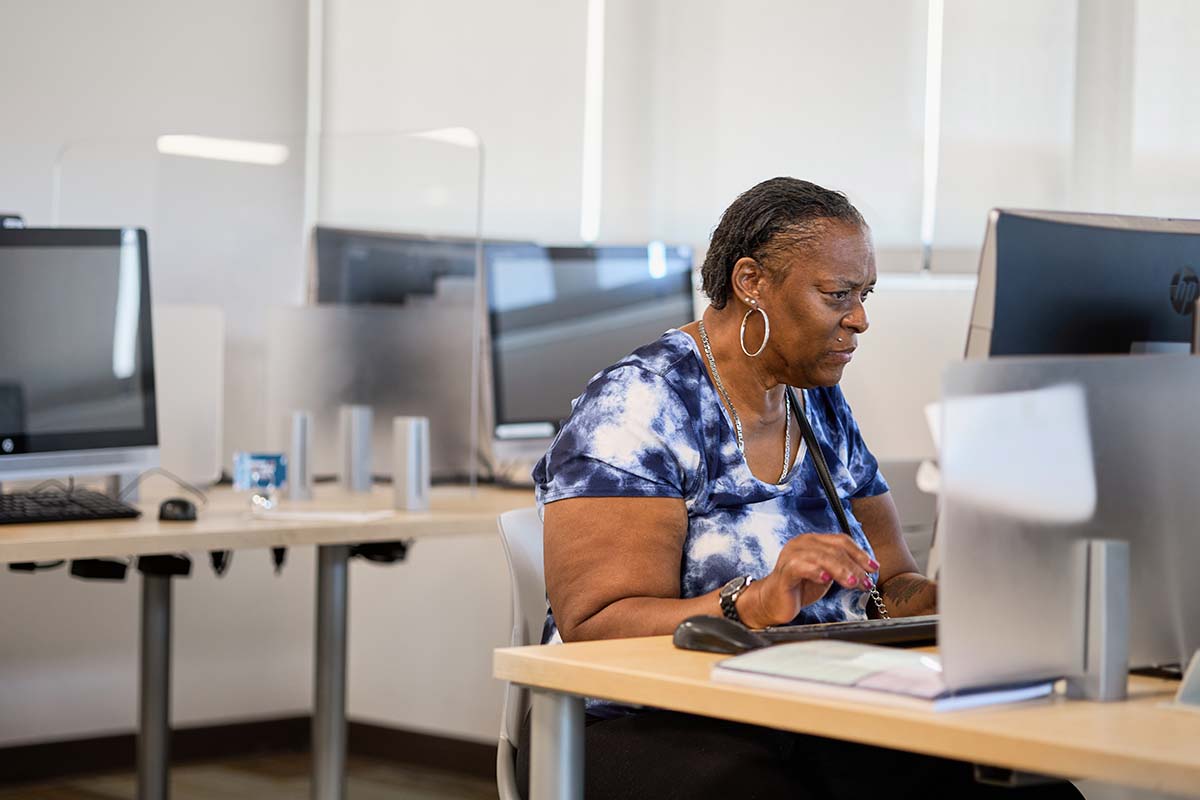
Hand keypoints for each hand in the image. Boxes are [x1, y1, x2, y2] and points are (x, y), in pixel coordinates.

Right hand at [737, 533, 877, 628]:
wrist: (773, 602)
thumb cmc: (800, 587)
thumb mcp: (825, 573)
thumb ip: (841, 567)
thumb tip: (867, 569)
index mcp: (812, 541)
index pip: (840, 541)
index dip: (859, 553)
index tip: (874, 567)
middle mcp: (801, 544)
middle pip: (834, 549)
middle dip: (854, 566)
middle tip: (866, 581)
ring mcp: (791, 556)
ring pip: (821, 557)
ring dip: (841, 570)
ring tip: (853, 583)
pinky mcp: (784, 572)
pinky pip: (800, 567)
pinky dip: (815, 571)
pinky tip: (825, 579)